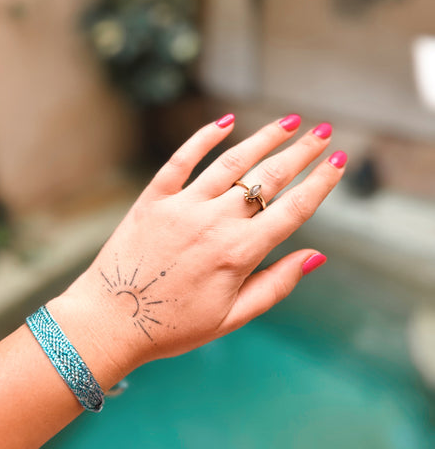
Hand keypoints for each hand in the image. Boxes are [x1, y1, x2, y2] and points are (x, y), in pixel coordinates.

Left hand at [49, 114, 345, 384]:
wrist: (109, 322)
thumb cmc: (172, 326)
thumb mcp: (232, 317)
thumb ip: (276, 284)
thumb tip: (317, 256)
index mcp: (239, 253)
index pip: (293, 209)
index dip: (321, 183)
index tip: (338, 161)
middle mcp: (214, 223)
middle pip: (268, 178)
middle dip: (301, 152)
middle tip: (322, 131)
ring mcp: (182, 206)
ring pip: (232, 162)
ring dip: (263, 138)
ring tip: (288, 122)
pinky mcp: (152, 198)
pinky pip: (182, 160)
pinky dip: (204, 138)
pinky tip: (226, 122)